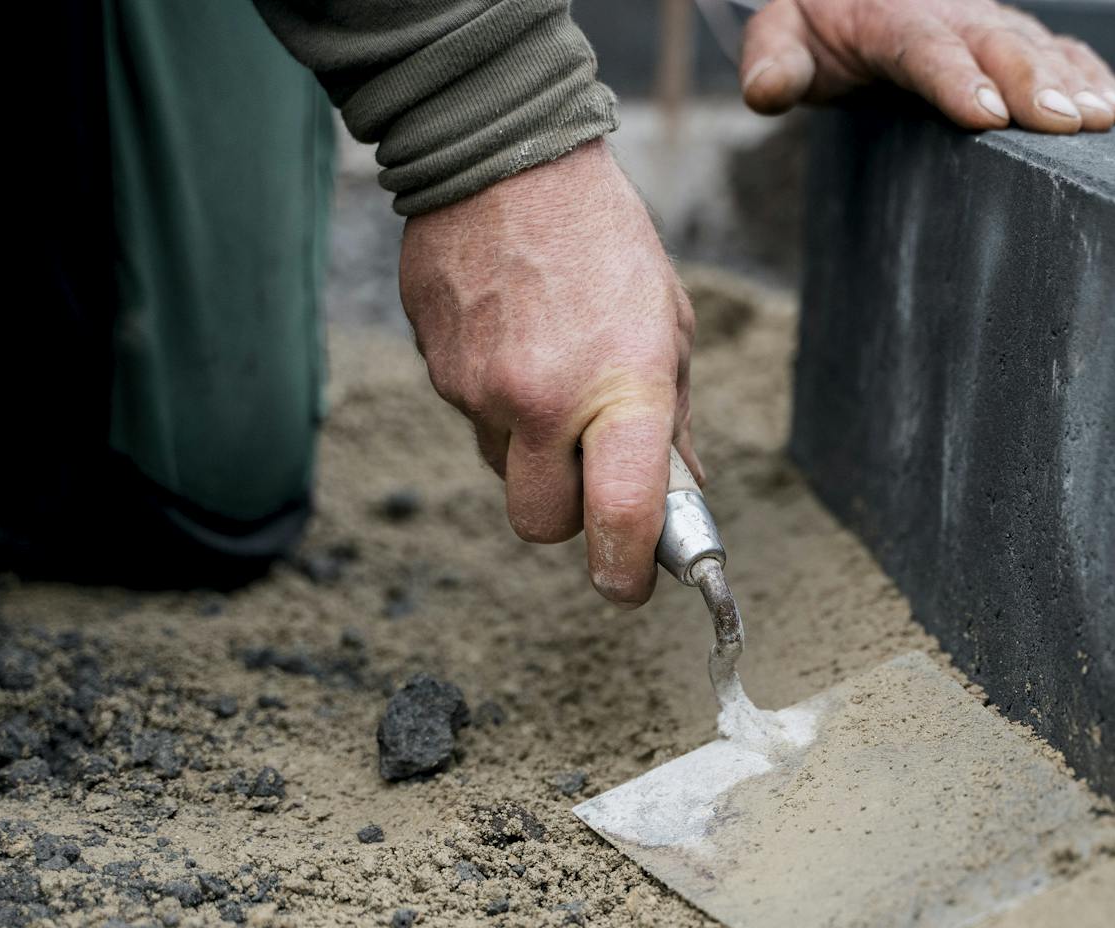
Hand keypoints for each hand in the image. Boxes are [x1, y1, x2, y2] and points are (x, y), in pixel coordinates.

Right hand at [398, 142, 697, 607]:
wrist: (503, 156)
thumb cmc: (603, 240)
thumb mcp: (666, 325)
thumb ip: (672, 422)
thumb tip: (677, 498)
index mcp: (623, 390)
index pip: (621, 519)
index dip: (627, 572)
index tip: (630, 584)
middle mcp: (545, 401)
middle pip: (542, 524)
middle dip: (568, 515)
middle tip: (591, 470)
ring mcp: (480, 389)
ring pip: (503, 471)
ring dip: (530, 451)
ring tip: (551, 371)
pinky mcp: (437, 370)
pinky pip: (472, 421)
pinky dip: (495, 405)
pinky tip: (515, 343)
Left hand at [740, 0, 1114, 132]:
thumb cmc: (818, 26)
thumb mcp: (782, 35)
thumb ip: (773, 60)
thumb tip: (766, 89)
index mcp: (891, 20)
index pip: (924, 49)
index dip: (955, 79)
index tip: (984, 114)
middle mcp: (952, 16)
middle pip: (996, 47)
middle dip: (1031, 83)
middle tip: (1061, 122)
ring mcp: (990, 27)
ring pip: (1036, 48)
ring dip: (1070, 83)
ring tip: (1098, 120)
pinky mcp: (1015, 41)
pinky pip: (1061, 52)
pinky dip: (1088, 75)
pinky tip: (1112, 109)